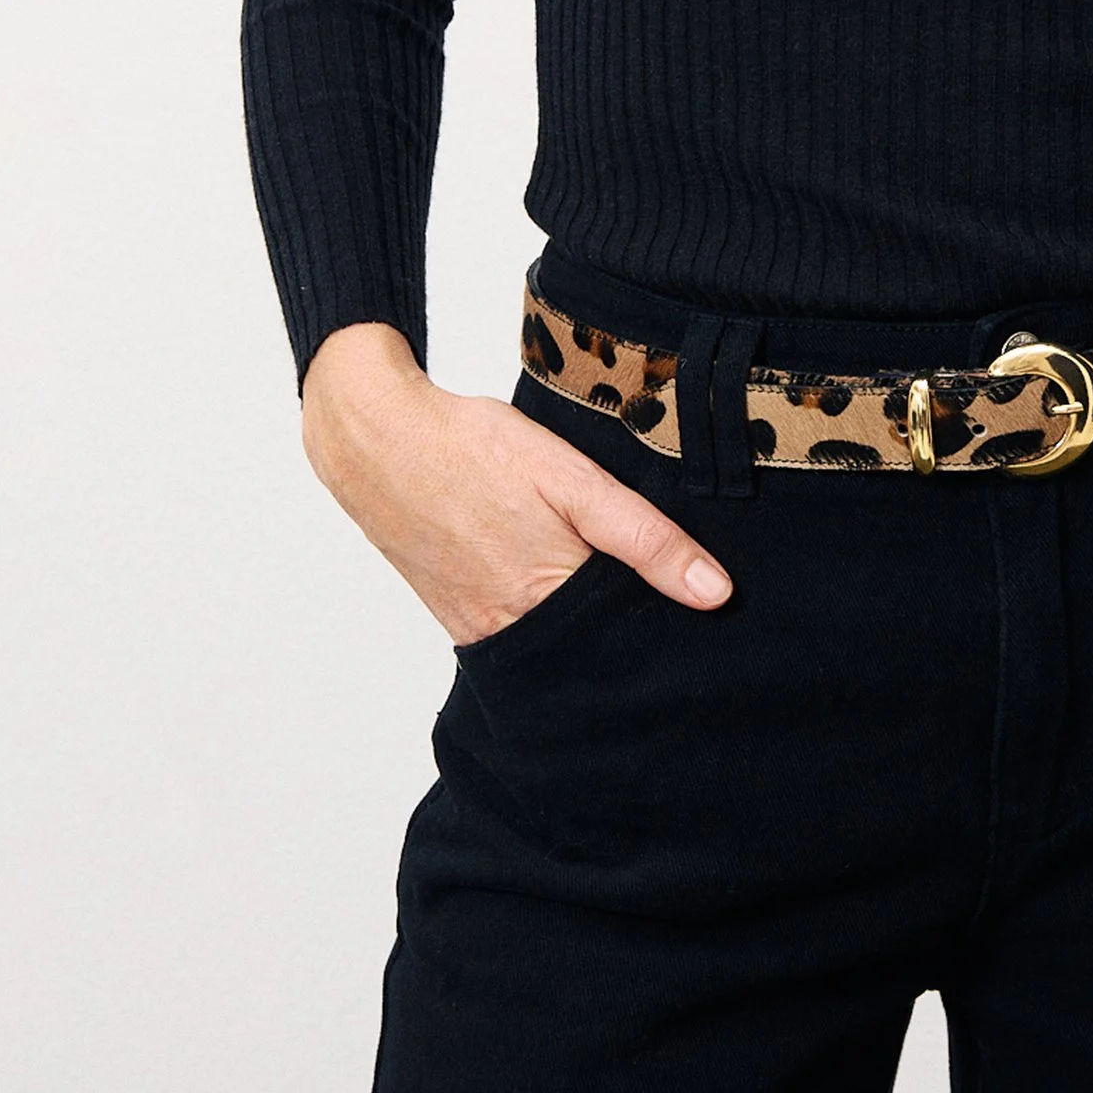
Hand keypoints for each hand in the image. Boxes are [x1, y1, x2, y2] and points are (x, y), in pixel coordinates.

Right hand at [300, 323, 733, 644]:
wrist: (376, 439)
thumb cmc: (473, 450)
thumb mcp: (573, 480)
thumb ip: (644, 538)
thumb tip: (716, 593)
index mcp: (551, 601)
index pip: (633, 642)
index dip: (671, 631)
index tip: (705, 621)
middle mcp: (514, 632)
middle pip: (594, 653)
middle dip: (631, 636)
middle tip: (667, 604)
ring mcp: (480, 629)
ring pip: (556, 647)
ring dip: (589, 627)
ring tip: (615, 588)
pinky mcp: (458, 617)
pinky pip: (518, 635)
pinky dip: (547, 617)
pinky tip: (561, 583)